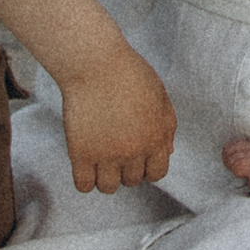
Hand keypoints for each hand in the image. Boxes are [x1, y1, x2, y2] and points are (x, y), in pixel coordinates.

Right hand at [57, 44, 176, 193]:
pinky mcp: (80, 153)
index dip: (148, 166)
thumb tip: (168, 152)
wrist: (94, 62)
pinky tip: (85, 162)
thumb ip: (167, 125)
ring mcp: (106, 154)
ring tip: (100, 156)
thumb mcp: (159, 94)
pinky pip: (84, 185)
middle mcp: (132, 151)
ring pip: (108, 187)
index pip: (157, 173)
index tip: (137, 154)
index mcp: (155, 137)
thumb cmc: (128, 72)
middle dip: (126, 167)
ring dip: (106, 176)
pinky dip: (85, 179)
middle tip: (116, 147)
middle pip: (132, 181)